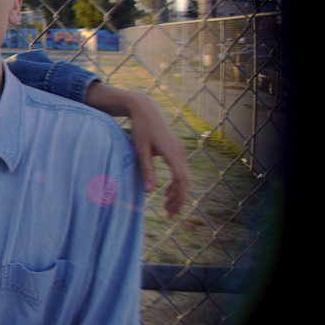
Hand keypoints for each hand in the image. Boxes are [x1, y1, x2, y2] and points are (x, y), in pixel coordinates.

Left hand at [85, 83, 188, 217]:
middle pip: (184, 181)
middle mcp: (179, 152)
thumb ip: (146, 170)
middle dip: (178, 199)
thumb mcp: (140, 149)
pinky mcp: (175, 149)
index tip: (172, 210)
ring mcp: (179, 150)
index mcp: (171, 152)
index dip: (178, 196)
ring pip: (183, 176)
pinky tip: (167, 192)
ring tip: (168, 207)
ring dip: (177, 192)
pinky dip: (175, 182)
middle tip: (170, 215)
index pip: (181, 179)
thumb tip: (149, 192)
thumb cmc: (141, 128)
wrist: (145, 109)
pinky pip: (179, 170)